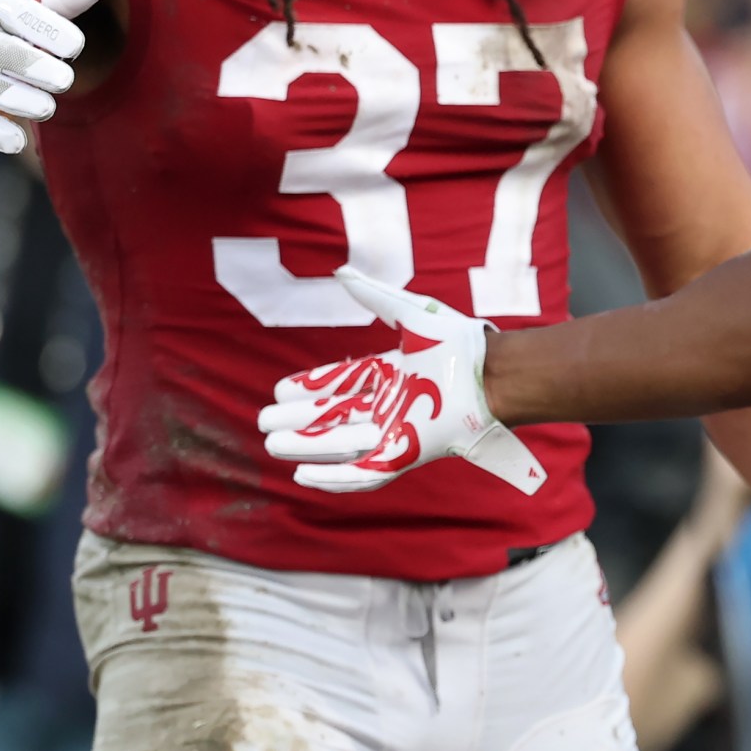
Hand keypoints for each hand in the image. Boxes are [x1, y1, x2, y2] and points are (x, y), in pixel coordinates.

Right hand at [0, 0, 121, 206]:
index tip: (75, 45)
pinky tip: (16, 141)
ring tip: (46, 108)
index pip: (24, 15)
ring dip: (16, 99)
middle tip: (64, 80)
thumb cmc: (0, 23)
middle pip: (2, 52)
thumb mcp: (30, 4)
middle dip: (32, 66)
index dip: (49, 30)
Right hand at [257, 268, 544, 494]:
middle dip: (299, 419)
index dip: (311, 387)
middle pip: (333, 415)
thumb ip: (374, 296)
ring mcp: (396, 432)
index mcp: (390, 375)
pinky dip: (334, 477)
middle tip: (265, 420)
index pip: (341, 383)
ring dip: (306, 446)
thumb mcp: (408, 314)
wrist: (485, 375)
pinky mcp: (403, 456)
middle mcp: (389, 405)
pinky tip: (304, 475)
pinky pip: (362, 473)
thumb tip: (340, 273)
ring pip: (339, 444)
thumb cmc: (455, 344)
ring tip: (273, 444)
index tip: (281, 388)